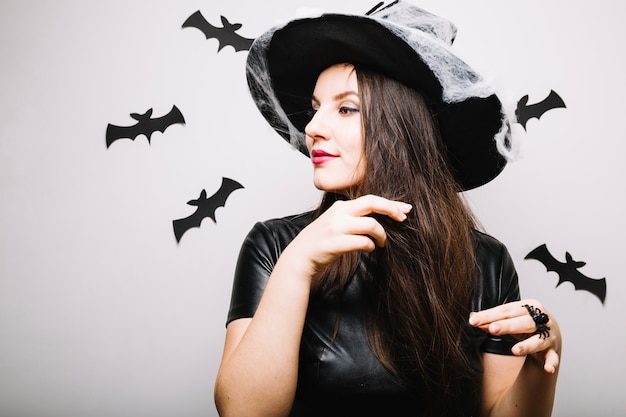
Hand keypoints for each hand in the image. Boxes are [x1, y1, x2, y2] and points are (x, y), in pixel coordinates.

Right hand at [286, 194, 411, 275]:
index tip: (403, 209)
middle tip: (402, 218)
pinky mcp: (337, 242)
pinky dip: (371, 246)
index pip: (370, 199)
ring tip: (382, 242)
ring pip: (371, 225)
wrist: (300, 257)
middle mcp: (339, 213)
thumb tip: (378, 218)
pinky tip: (370, 249)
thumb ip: (351, 217)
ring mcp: (337, 227)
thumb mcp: (334, 222)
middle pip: (373, 203)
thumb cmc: (320, 242)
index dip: (390, 204)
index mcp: (340, 207)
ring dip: (381, 235)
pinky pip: (364, 242)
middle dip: (391, 209)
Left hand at [469, 299, 560, 373]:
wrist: (550, 331)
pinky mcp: (552, 350)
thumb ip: (493, 319)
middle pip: (522, 322)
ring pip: (538, 340)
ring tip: (515, 350)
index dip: (489, 315)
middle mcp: (541, 319)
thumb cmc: (525, 323)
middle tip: (492, 329)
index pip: (506, 311)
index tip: (474, 321)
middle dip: (507, 326)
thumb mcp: (510, 318)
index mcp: (528, 306)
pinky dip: (551, 362)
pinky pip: (552, 357)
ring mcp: (548, 335)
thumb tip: (472, 318)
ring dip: (527, 345)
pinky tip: (548, 368)